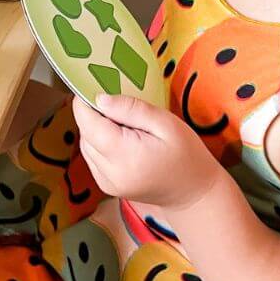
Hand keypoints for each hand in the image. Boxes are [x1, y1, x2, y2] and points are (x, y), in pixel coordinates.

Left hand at [72, 93, 221, 209]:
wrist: (194, 192)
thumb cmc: (186, 154)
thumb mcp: (165, 123)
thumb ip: (131, 109)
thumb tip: (99, 99)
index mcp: (124, 156)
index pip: (87, 123)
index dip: (85, 102)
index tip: (96, 87)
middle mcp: (110, 173)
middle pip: (85, 134)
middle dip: (94, 115)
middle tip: (120, 107)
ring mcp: (107, 182)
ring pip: (86, 145)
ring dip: (97, 130)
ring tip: (125, 125)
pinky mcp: (107, 185)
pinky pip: (93, 157)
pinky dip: (101, 144)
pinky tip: (122, 140)